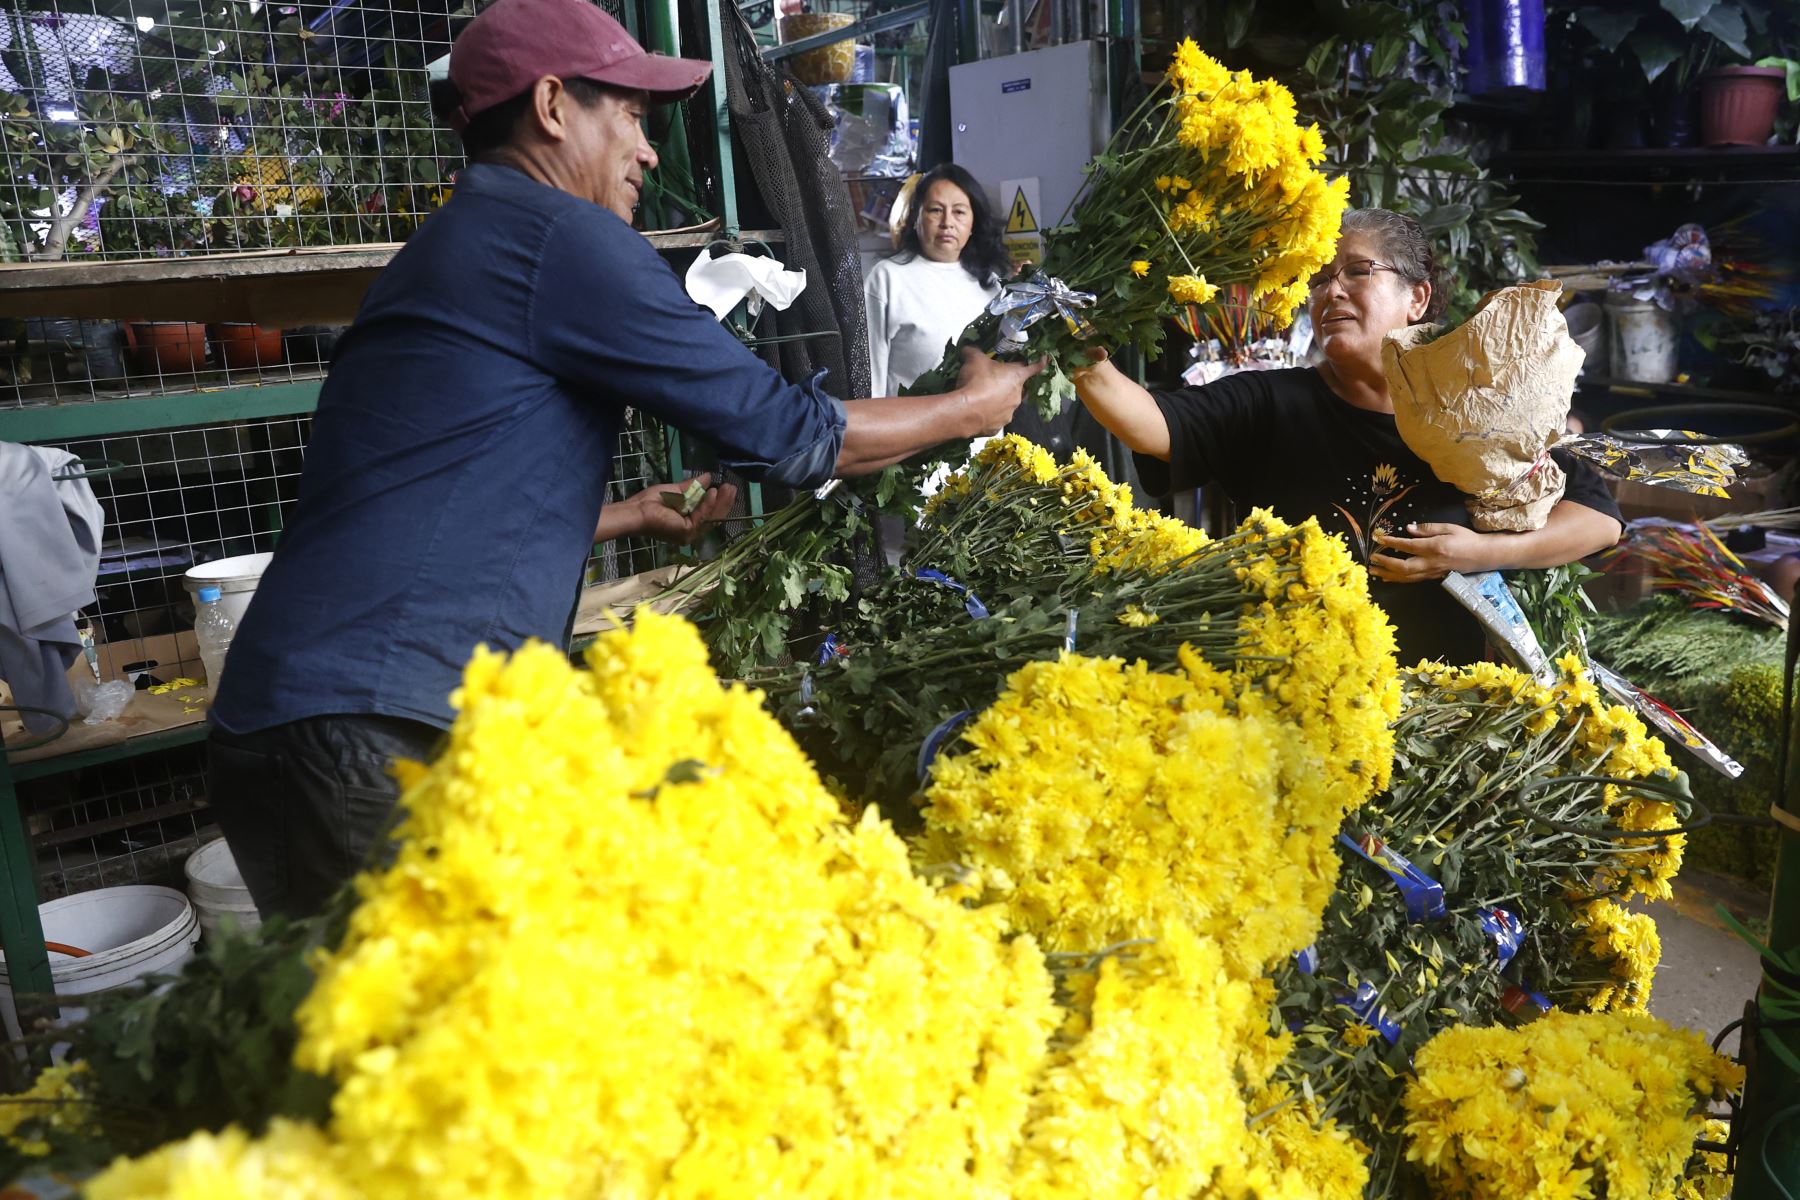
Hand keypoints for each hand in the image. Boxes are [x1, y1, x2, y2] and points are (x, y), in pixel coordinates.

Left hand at [607, 476, 738, 547]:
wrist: (637, 510)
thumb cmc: (651, 502)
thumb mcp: (677, 491)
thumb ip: (693, 487)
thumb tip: (709, 477)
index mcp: (688, 524)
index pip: (709, 515)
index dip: (719, 502)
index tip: (727, 487)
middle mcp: (691, 532)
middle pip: (714, 518)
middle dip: (724, 502)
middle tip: (733, 487)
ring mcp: (689, 535)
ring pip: (711, 518)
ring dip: (721, 502)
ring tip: (728, 488)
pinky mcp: (686, 533)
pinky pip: (701, 517)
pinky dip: (708, 504)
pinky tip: (713, 492)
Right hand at [954, 346, 1045, 434]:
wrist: (965, 411)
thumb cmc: (976, 381)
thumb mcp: (974, 359)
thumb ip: (973, 351)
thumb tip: (968, 347)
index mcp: (1016, 377)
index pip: (1033, 367)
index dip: (1039, 363)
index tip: (1045, 360)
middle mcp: (1017, 396)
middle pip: (1019, 388)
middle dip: (1011, 384)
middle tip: (997, 381)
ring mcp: (1009, 414)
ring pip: (1008, 405)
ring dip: (1000, 401)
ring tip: (983, 399)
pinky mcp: (998, 427)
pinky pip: (996, 419)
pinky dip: (990, 415)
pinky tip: (978, 412)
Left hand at [1369, 522, 1491, 583]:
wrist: (1482, 556)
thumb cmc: (1466, 539)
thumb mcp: (1448, 528)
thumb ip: (1427, 529)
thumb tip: (1408, 528)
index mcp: (1434, 548)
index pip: (1408, 546)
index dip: (1392, 542)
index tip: (1379, 538)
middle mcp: (1431, 562)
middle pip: (1403, 566)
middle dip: (1385, 563)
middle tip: (1372, 558)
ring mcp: (1431, 572)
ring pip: (1406, 577)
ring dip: (1388, 574)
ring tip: (1374, 570)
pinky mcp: (1433, 577)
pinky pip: (1412, 580)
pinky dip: (1398, 579)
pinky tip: (1388, 577)